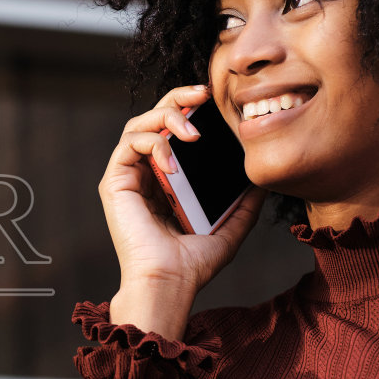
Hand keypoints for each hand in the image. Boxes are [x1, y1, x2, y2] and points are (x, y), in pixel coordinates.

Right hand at [100, 84, 265, 338]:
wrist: (169, 283)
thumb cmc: (193, 264)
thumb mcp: (231, 228)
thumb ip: (244, 204)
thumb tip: (262, 181)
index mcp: (167, 180)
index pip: (174, 131)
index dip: (190, 109)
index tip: (215, 101)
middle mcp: (145, 173)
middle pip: (153, 118)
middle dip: (177, 99)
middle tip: (203, 95)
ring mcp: (128, 176)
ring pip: (137, 124)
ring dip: (165, 117)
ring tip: (192, 131)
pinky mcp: (115, 183)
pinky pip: (128, 145)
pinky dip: (152, 144)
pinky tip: (173, 162)